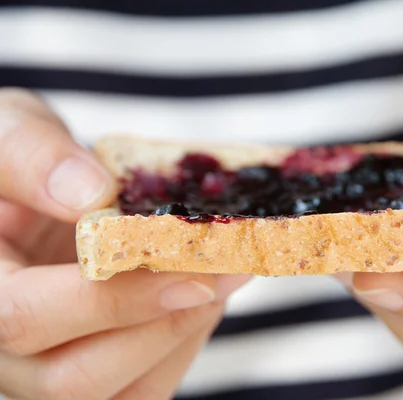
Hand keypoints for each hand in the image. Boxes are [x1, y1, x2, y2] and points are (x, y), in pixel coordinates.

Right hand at [0, 88, 250, 399]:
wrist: (35, 191)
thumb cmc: (16, 165)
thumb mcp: (10, 133)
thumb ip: (33, 156)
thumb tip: (92, 194)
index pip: (22, 318)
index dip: (109, 300)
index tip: (184, 269)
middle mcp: (5, 349)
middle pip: (73, 378)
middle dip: (161, 325)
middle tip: (225, 273)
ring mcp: (48, 365)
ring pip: (117, 394)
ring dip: (181, 338)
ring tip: (224, 278)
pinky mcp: (95, 368)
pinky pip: (141, 389)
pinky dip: (182, 347)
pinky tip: (207, 298)